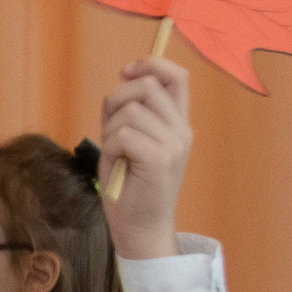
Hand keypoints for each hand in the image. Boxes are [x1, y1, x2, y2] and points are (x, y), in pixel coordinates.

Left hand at [98, 57, 188, 258]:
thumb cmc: (128, 186)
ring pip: (130, 111)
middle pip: (146, 86)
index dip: (151, 64)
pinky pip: (123, 135)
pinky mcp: (160, 159)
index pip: (177, 76)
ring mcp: (174, 144)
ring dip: (110, 130)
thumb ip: (128, 112)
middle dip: (116, 101)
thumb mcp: (127, 141)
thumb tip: (124, 79)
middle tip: (111, 130)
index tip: (126, 71)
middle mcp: (181, 130)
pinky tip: (118, 165)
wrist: (140, 228)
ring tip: (117, 154)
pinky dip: (110, 148)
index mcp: (177, 123)